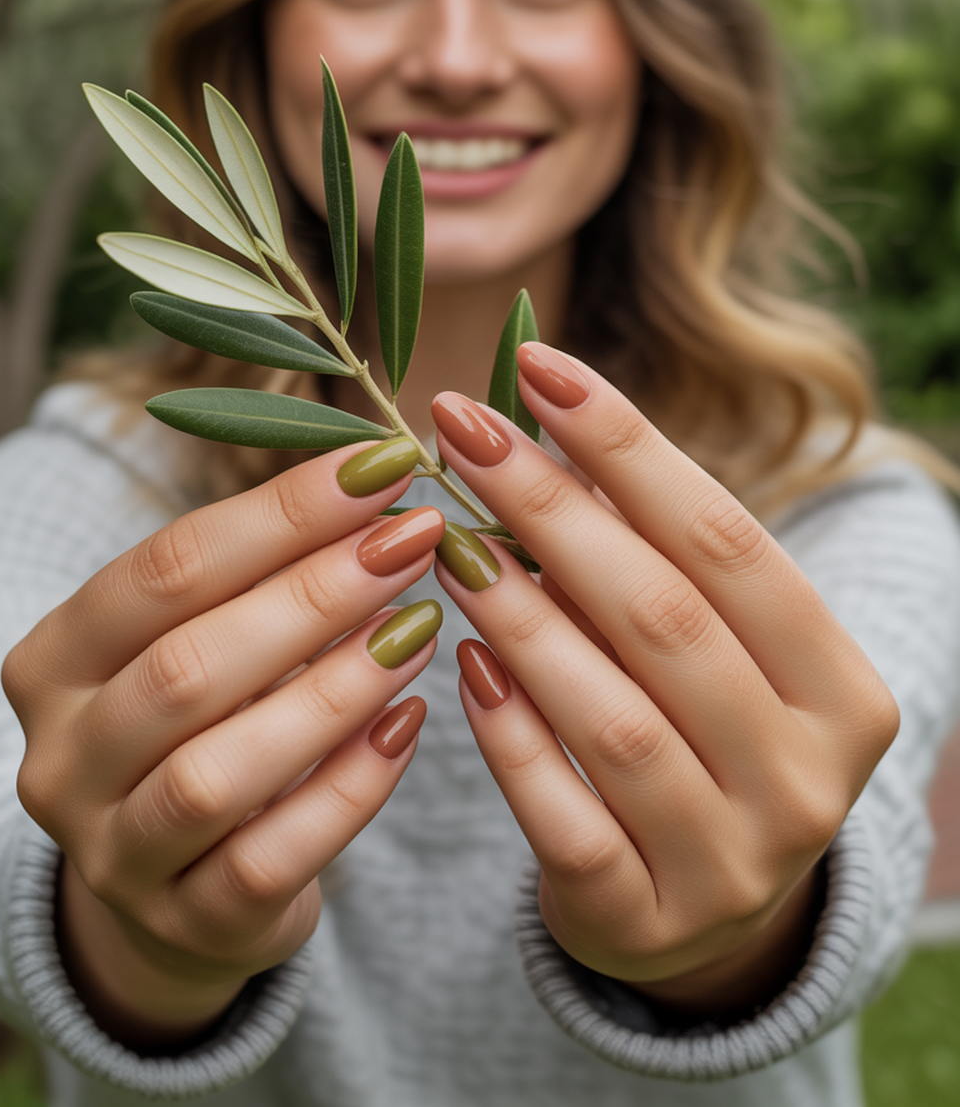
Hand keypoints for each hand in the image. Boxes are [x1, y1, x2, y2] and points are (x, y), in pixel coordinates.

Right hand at [2, 440, 443, 1047]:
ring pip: (215, 774)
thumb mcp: (205, 635)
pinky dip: (348, 788)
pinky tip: (409, 725)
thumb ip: (265, 570)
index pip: (163, 570)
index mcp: (55, 661)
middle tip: (413, 539)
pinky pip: (270, 860)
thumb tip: (381, 477)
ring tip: (418, 628)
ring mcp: (115, 854)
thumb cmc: (207, 719)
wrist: (181, 882)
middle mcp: (63, 759)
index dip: (279, 514)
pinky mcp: (186, 926)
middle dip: (313, 594)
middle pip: (186, 667)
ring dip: (331, 691)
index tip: (381, 466)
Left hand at [432, 343, 898, 1017]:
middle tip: (457, 427)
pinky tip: (458, 662)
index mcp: (844, 689)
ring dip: (519, 616)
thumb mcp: (708, 647)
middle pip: (665, 618)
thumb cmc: (699, 733)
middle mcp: (807, 781)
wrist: (703, 912)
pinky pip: (566, 821)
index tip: (538, 368)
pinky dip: (510, 737)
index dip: (628, 447)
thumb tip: (534, 418)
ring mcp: (732, 865)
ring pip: (614, 720)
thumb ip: (649, 554)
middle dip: (551, 508)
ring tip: (446, 540)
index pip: (728, 541)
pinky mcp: (646, 923)